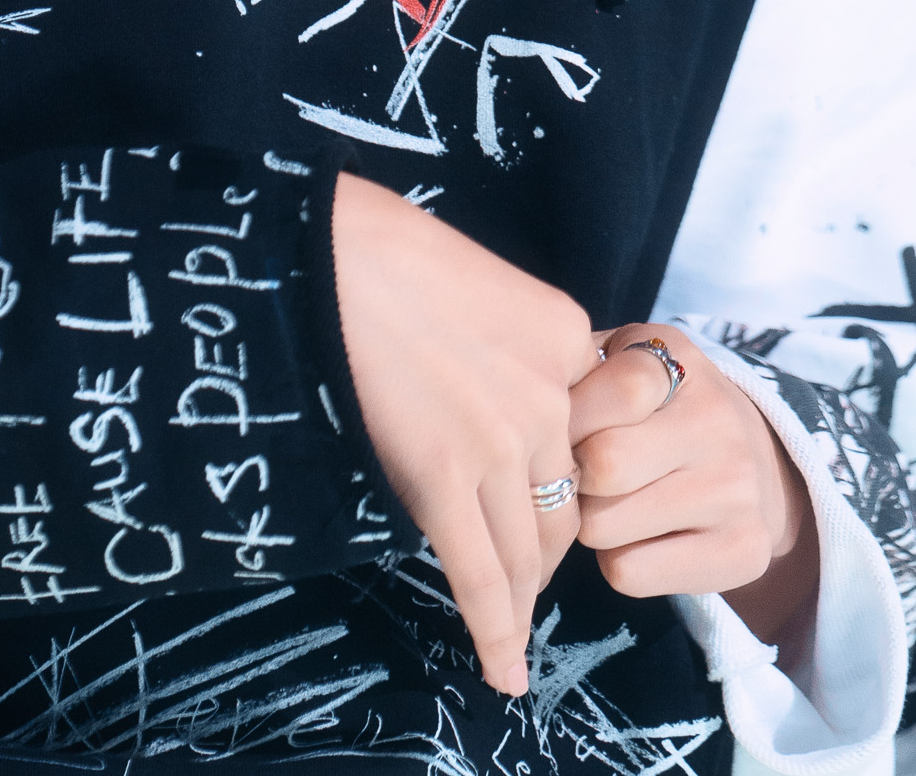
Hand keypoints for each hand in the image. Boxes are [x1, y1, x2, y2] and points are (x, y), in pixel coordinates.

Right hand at [333, 175, 597, 692]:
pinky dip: (495, 629)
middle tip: (522, 575)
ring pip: (528, 549)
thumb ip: (511, 346)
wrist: (331, 246)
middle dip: (545, 550)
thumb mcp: (486, 284)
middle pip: (565, 503)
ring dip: (521, 598)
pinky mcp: (446, 473)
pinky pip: (479, 570)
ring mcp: (504, 438)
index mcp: (570, 337)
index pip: (583, 439)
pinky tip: (504, 669)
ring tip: (513, 630)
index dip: (563, 482)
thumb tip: (493, 395)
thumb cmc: (384, 247)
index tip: (546, 509)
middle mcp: (553, 394)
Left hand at [570, 324, 818, 651]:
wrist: (758, 468)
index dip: (567, 416)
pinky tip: (637, 537)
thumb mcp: (622, 364)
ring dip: (589, 522)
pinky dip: (615, 560)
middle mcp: (718, 422)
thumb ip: (574, 370)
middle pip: (602, 465)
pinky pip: (629, 571)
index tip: (559, 427)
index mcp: (679, 361)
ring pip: (604, 525)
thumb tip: (523, 410)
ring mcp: (737, 490)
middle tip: (577, 475)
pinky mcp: (743, 553)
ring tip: (609, 503)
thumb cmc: (657, 410)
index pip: (614, 390)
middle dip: (572, 476)